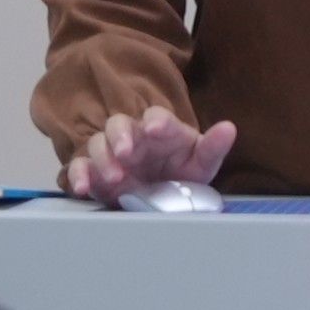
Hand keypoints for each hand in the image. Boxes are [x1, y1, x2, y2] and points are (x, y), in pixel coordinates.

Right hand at [63, 105, 239, 203]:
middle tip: (127, 153)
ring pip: (97, 144)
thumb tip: (229, 128)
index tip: (156, 129)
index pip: (156, 116)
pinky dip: (79, 176)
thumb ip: (213, 147)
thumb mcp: (201, 163)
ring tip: (115, 177)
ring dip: (102, 158)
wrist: (162, 194)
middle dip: (121, 136)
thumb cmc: (182, 171)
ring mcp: (110, 153)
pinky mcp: (94, 172)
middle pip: (118, 124)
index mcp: (160, 129)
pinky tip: (83, 188)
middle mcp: (132, 137)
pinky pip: (80, 168)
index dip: (156, 121)